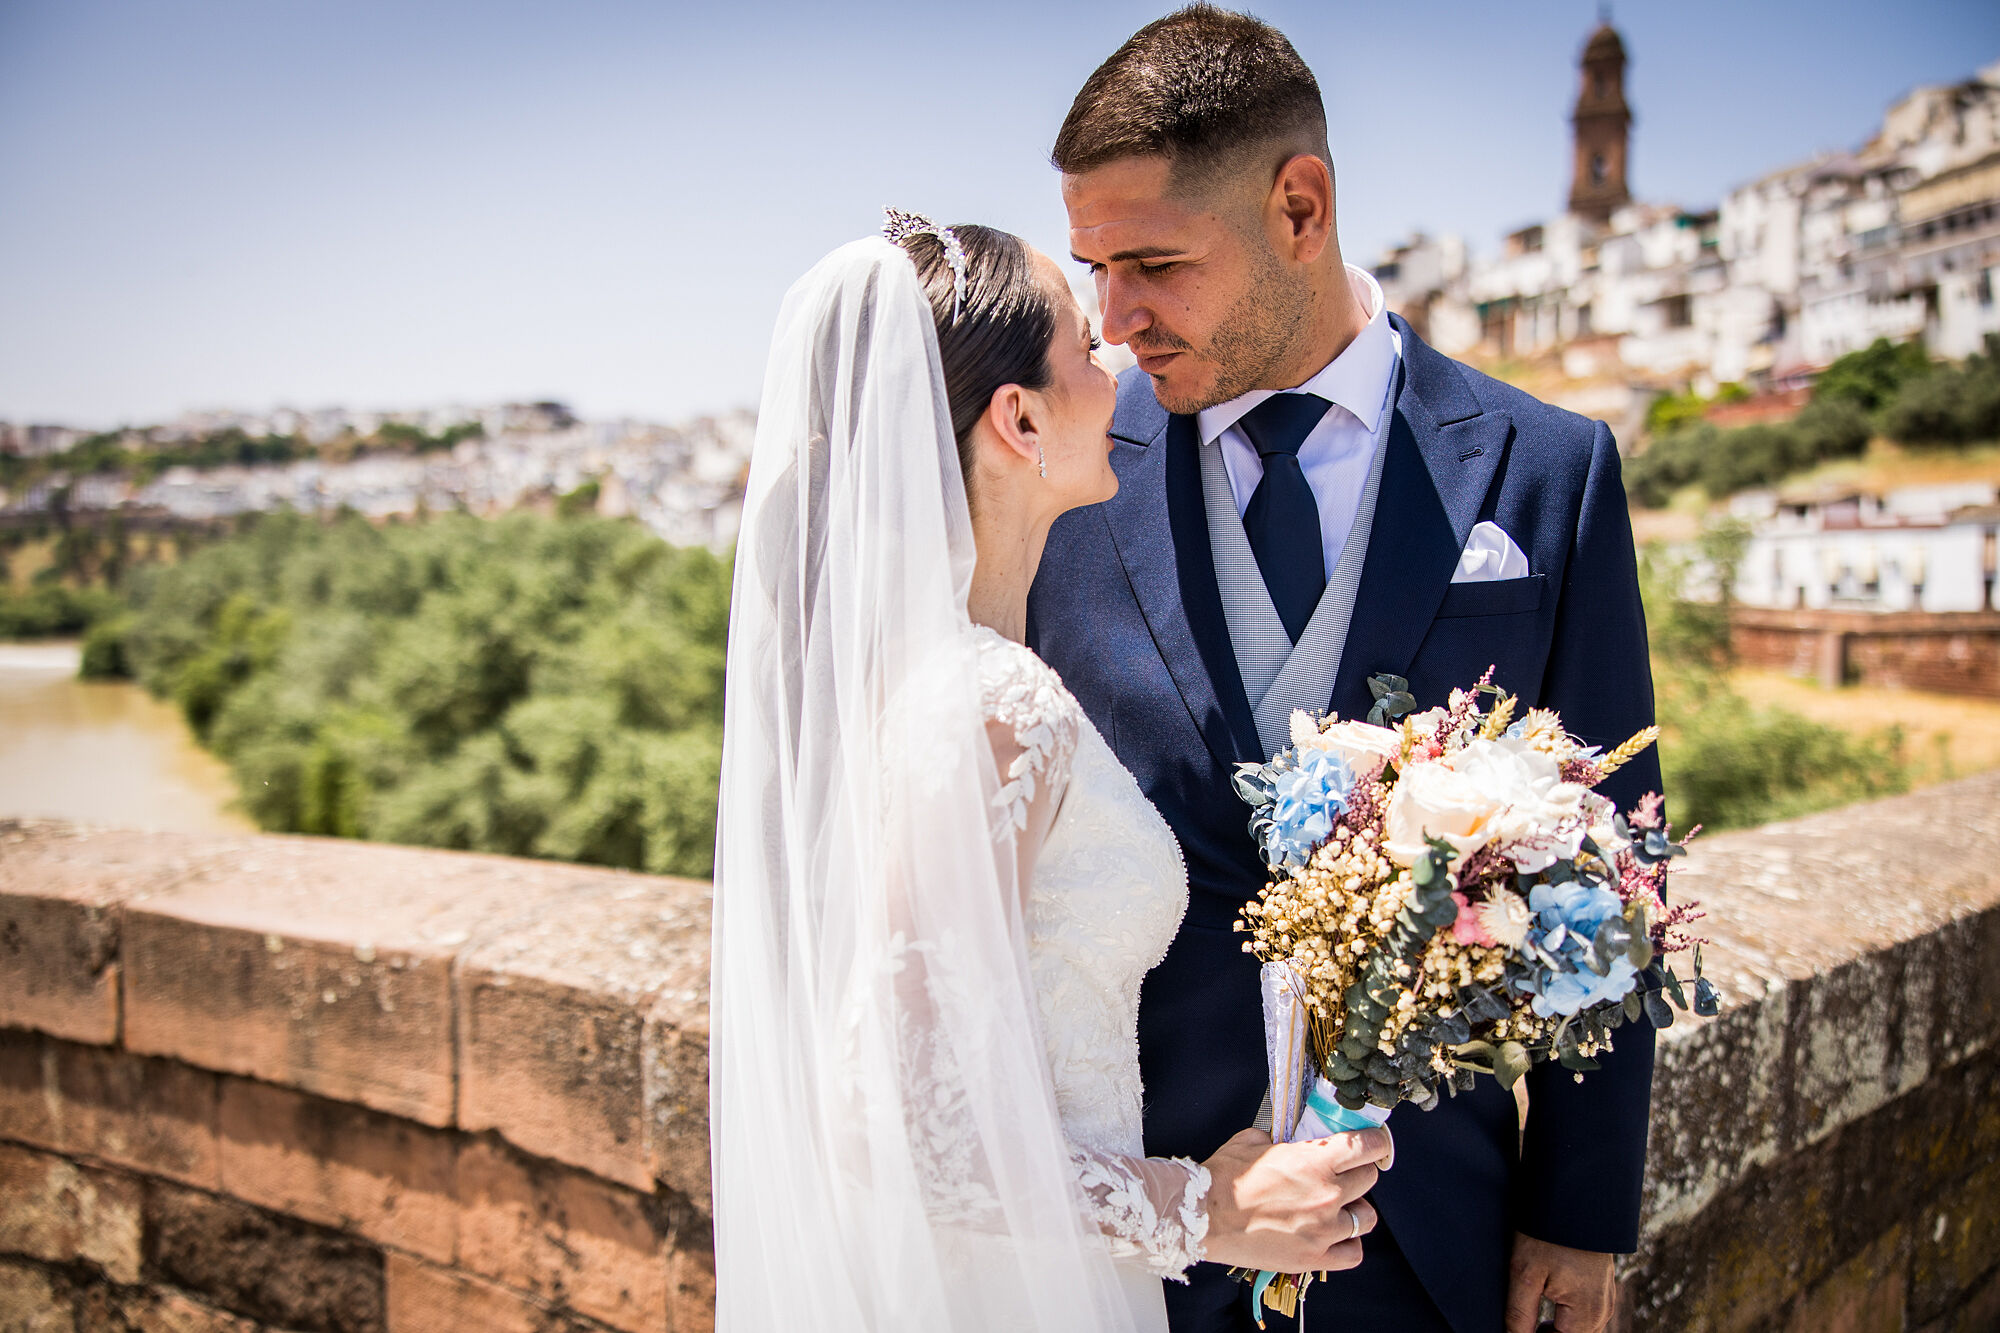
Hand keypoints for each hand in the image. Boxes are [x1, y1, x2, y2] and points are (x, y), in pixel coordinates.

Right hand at [1198, 1126, 1391, 1273]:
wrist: (1203, 1217)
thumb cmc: (1223, 1179)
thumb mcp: (1251, 1140)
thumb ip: (1279, 1137)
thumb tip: (1286, 1138)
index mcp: (1314, 1160)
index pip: (1367, 1146)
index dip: (1377, 1142)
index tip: (1376, 1143)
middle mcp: (1326, 1194)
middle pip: (1370, 1179)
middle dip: (1360, 1172)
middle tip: (1345, 1173)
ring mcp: (1323, 1229)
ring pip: (1367, 1217)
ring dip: (1356, 1209)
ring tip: (1339, 1207)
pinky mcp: (1314, 1257)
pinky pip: (1353, 1253)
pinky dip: (1348, 1244)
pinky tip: (1334, 1236)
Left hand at [1506, 1233, 1615, 1332]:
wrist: (1573, 1196)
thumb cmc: (1547, 1232)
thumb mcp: (1524, 1273)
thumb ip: (1520, 1314)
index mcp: (1586, 1313)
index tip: (1519, 1329)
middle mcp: (1603, 1310)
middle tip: (1521, 1325)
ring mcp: (1606, 1298)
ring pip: (1580, 1330)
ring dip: (1558, 1331)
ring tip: (1533, 1321)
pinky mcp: (1604, 1287)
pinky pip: (1587, 1315)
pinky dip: (1568, 1319)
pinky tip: (1548, 1307)